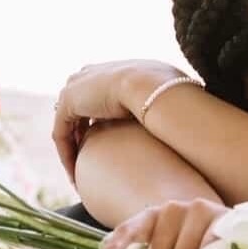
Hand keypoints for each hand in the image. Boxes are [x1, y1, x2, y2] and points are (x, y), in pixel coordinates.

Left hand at [51, 60, 181, 179]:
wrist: (153, 88)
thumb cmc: (170, 95)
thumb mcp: (169, 98)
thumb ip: (167, 107)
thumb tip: (186, 123)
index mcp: (113, 71)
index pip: (101, 98)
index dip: (103, 124)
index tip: (110, 148)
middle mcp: (91, 74)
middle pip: (80, 109)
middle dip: (83, 136)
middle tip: (92, 163)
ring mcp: (77, 87)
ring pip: (68, 124)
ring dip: (73, 150)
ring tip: (81, 177)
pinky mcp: (68, 103)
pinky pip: (61, 134)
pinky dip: (67, 156)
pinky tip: (75, 178)